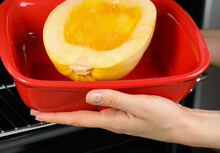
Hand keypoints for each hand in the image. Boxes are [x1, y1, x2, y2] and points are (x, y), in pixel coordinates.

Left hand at [31, 89, 189, 143]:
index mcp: (110, 120)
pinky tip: (86, 96)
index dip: (56, 117)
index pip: (76, 119)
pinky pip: (100, 105)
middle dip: (58, 113)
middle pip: (78, 116)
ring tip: (57, 102)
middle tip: (41, 108)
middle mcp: (110, 119)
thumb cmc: (164, 118)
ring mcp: (116, 116)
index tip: (39, 114)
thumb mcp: (139, 105)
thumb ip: (114, 99)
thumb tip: (91, 94)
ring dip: (70, 107)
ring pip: (87, 110)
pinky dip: (87, 101)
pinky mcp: (123, 111)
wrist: (181, 125)